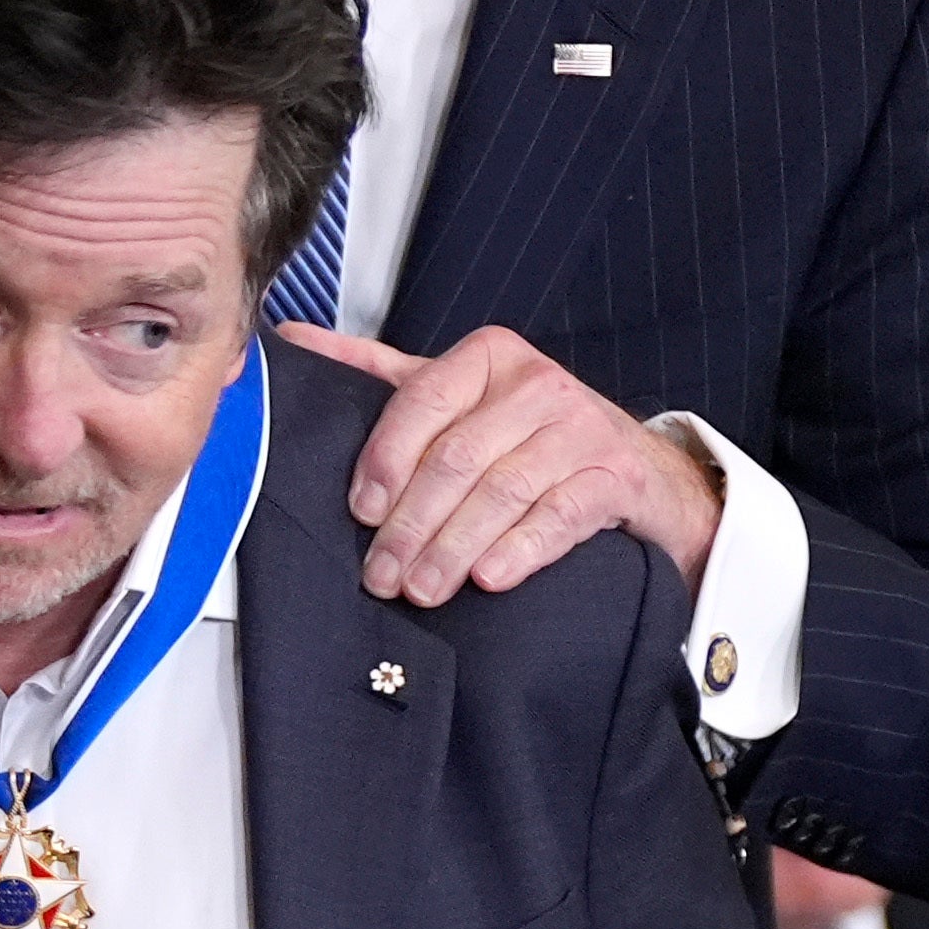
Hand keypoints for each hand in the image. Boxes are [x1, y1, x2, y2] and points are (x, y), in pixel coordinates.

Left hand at [281, 321, 722, 601]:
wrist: (638, 470)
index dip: (387, 459)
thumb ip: (380, 374)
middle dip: (413, 523)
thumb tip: (290, 338)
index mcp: (490, 356)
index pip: (424, 399)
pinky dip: (521, 548)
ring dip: (454, 547)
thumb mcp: (459, 396)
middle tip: (382, 575)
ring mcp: (583, 429)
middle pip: (459, 457)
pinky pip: (561, 515)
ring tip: (422, 591)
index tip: (362, 511)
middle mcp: (538, 383)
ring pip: (504, 490)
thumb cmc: (530, 434)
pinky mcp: (616, 476)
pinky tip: (488, 578)